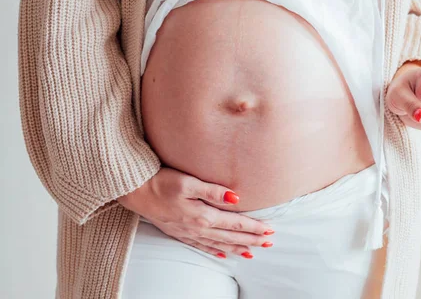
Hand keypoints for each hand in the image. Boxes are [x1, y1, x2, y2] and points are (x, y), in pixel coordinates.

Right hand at [117, 166, 274, 258]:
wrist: (135, 191)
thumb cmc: (161, 182)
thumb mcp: (189, 182)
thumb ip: (213, 191)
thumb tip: (236, 198)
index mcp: (202, 215)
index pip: (235, 223)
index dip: (254, 227)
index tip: (269, 230)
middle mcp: (197, 227)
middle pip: (230, 236)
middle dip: (251, 239)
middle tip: (269, 242)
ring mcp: (188, 232)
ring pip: (219, 244)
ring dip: (237, 247)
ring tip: (253, 252)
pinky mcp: (179, 232)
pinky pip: (202, 246)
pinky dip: (215, 251)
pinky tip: (223, 254)